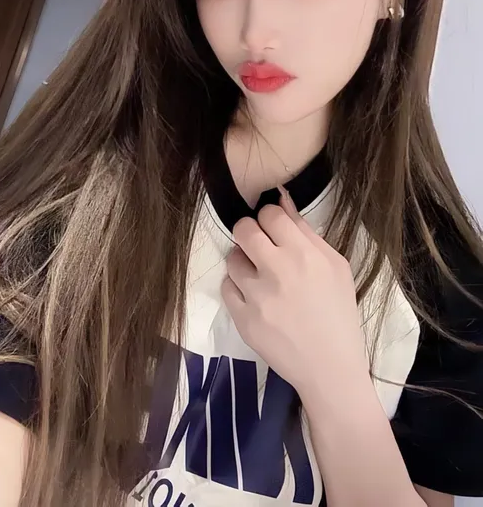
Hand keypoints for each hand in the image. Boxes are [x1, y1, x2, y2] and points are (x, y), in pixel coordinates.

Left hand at [222, 188, 368, 398]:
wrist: (330, 366)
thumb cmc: (338, 312)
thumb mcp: (336, 266)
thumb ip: (307, 231)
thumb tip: (281, 199)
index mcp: (305, 254)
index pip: (270, 214)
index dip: (270, 218)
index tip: (275, 229)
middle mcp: (278, 270)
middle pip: (244, 229)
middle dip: (250, 232)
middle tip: (259, 245)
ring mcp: (257, 296)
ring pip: (232, 258)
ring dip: (243, 261)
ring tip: (259, 275)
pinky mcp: (243, 319)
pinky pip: (226, 287)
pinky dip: (237, 287)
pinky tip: (254, 295)